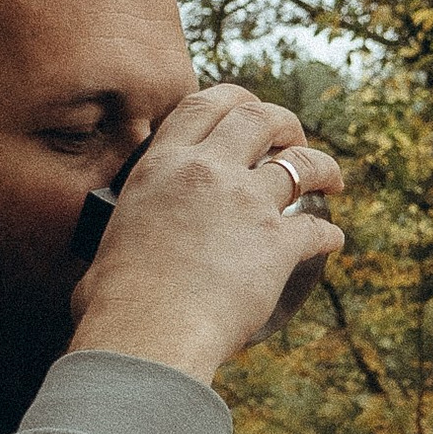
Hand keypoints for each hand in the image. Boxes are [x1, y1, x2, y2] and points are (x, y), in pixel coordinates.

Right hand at [70, 83, 344, 383]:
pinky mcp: (276, 244)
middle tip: (291, 136)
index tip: (247, 108)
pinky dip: (328, 234)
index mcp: (161, 165)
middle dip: (283, 120)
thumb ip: (121, 240)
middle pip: (258, 118)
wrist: (148, 333)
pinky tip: (332, 240)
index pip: (202, 106)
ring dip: (321, 166)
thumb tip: (99, 273)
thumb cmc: (116, 302)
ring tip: (329, 176)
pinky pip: (315, 229)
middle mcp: (206, 171)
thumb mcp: (110, 244)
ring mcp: (245, 203)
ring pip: (300, 164)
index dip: (233, 100)